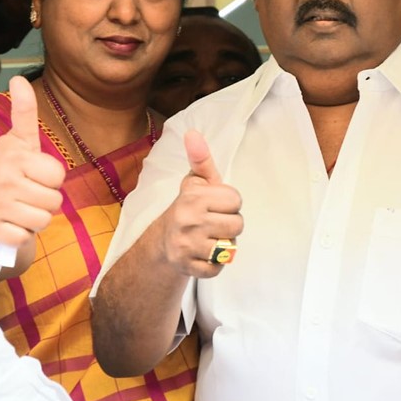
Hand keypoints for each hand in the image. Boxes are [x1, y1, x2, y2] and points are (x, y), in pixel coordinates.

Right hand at [0, 76, 65, 246]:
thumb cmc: (7, 168)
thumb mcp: (18, 139)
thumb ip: (24, 111)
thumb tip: (17, 78)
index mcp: (14, 153)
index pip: (58, 174)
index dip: (51, 177)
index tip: (34, 171)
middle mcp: (3, 177)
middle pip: (54, 200)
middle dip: (46, 199)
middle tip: (27, 192)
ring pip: (43, 220)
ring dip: (36, 217)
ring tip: (20, 207)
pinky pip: (27, 237)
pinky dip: (22, 233)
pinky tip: (10, 222)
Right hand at [159, 129, 242, 276]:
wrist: (162, 242)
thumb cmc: (189, 207)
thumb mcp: (195, 182)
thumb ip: (201, 159)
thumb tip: (193, 133)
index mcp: (193, 196)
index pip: (236, 199)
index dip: (229, 202)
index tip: (215, 204)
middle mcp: (188, 220)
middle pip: (238, 224)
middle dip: (230, 224)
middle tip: (213, 222)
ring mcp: (187, 245)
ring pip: (231, 247)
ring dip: (224, 244)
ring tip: (210, 237)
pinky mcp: (188, 267)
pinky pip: (219, 268)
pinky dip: (215, 264)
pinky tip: (204, 254)